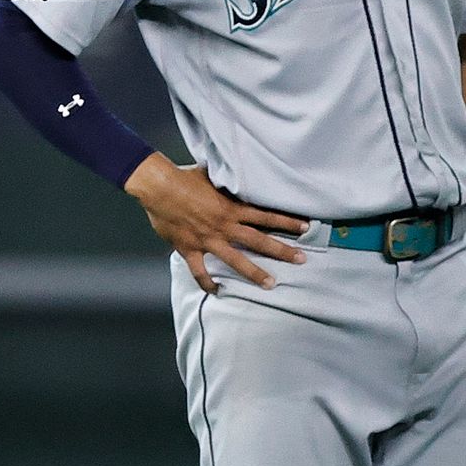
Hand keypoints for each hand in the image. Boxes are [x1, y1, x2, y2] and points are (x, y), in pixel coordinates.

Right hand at [123, 154, 308, 292]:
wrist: (159, 187)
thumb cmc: (185, 176)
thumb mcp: (212, 175)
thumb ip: (228, 181)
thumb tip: (238, 173)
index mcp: (232, 208)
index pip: (266, 216)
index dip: (287, 221)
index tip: (306, 227)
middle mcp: (224, 226)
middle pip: (259, 241)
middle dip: (282, 251)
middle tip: (302, 260)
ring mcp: (208, 240)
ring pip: (236, 260)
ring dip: (254, 273)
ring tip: (271, 284)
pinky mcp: (191, 249)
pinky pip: (200, 271)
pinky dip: (208, 283)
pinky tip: (217, 292)